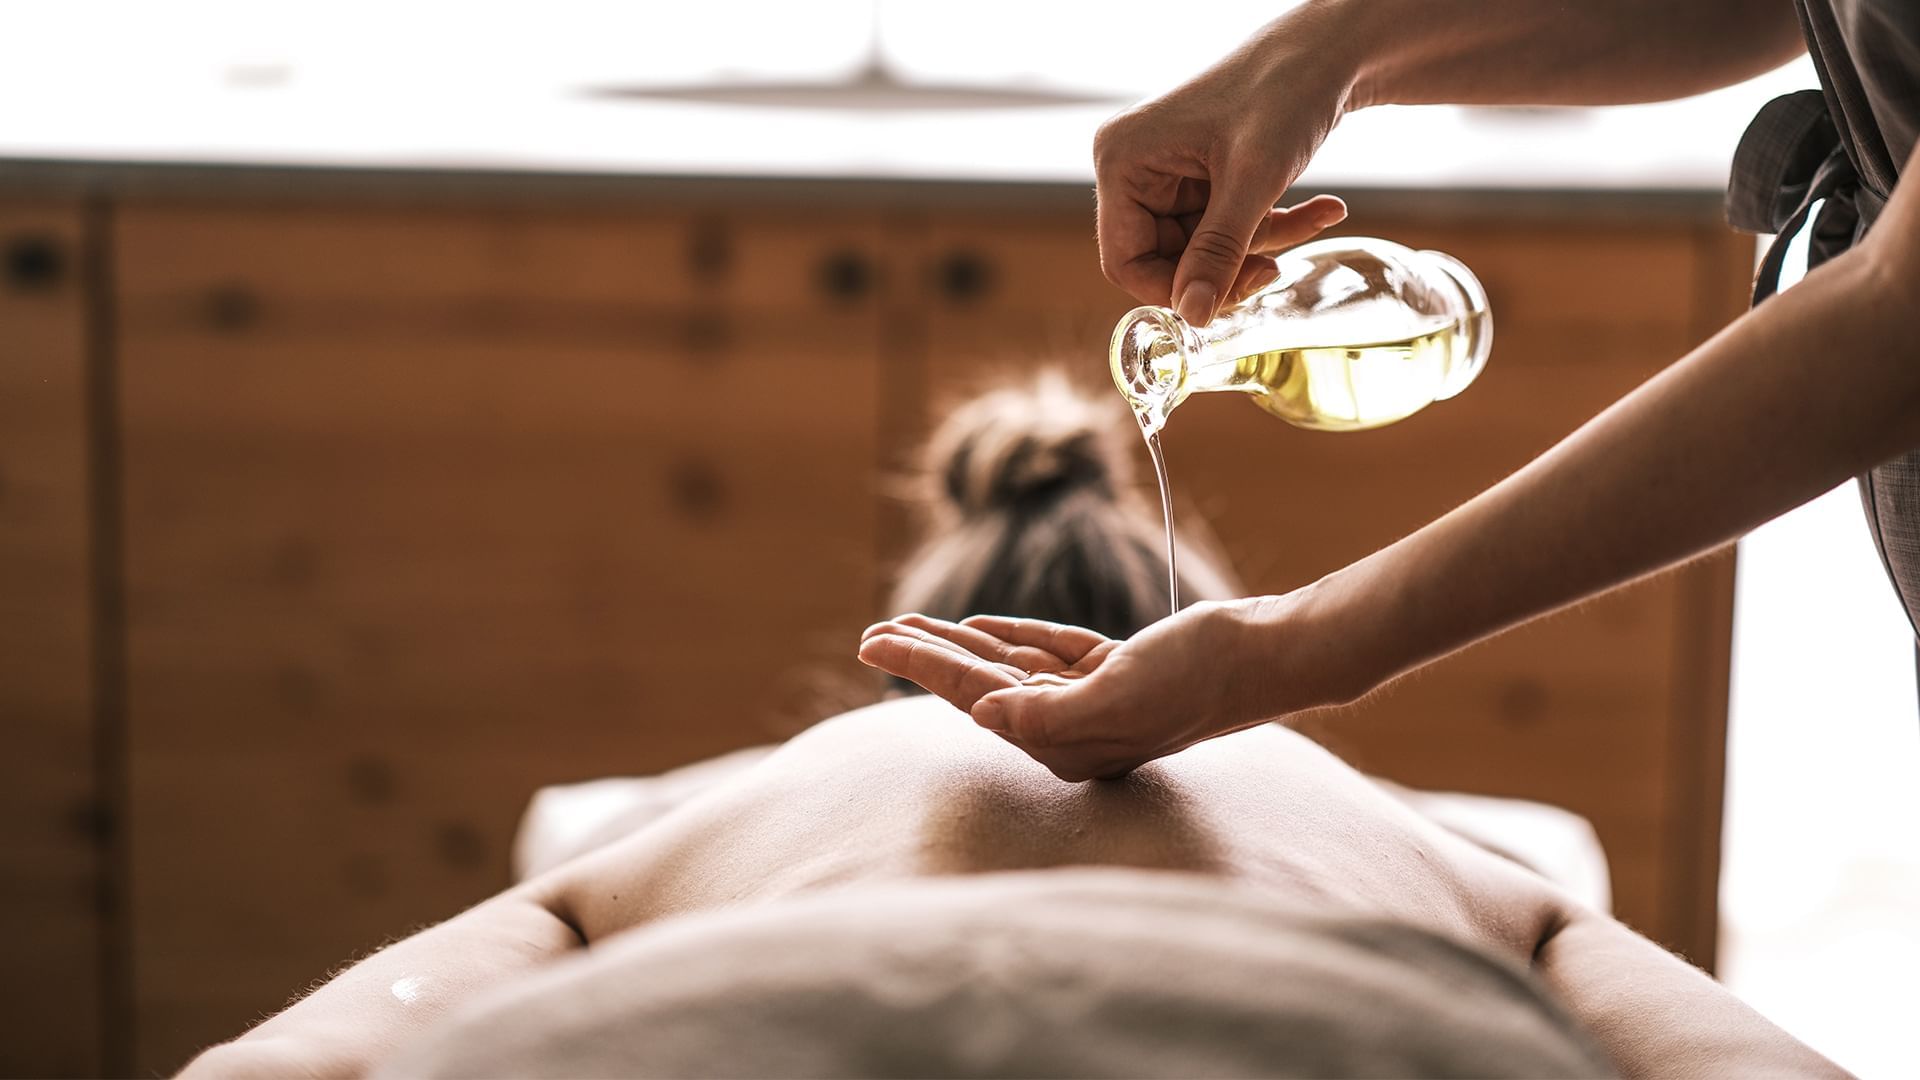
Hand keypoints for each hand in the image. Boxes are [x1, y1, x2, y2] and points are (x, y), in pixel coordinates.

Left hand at [858, 600, 1333, 780]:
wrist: (1268, 656)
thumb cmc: (1198, 677)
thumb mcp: (1120, 694)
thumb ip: (1049, 713)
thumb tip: (982, 713)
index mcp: (1065, 739)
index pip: (973, 693)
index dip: (920, 664)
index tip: (873, 640)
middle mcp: (1072, 727)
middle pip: (979, 682)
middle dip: (923, 656)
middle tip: (871, 634)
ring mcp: (1095, 698)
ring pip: (1008, 666)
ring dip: (958, 644)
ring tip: (909, 626)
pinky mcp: (1118, 670)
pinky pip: (1048, 652)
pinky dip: (1012, 638)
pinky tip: (979, 629)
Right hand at [1094, 19, 1357, 323]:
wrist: (1325, 50)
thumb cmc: (1282, 92)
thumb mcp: (1252, 180)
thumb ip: (1218, 252)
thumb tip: (1194, 317)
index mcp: (1123, 161)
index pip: (1125, 261)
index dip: (1173, 290)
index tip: (1225, 298)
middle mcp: (1134, 168)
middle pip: (1165, 259)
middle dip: (1225, 268)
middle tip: (1273, 269)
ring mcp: (1167, 173)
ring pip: (1203, 248)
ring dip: (1261, 244)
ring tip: (1317, 217)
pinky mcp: (1199, 176)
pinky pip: (1225, 226)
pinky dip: (1271, 225)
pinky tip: (1321, 209)